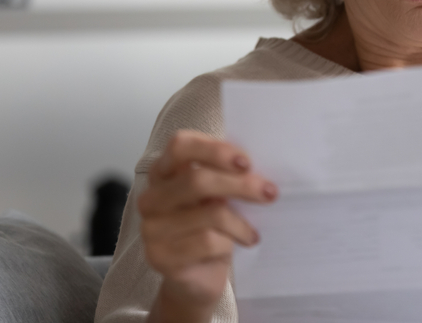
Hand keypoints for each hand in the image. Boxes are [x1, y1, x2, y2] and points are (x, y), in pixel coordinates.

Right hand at [138, 129, 276, 321]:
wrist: (197, 276)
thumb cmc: (211, 227)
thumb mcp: (217, 195)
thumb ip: (226, 175)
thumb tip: (256, 167)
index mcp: (165, 172)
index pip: (180, 145)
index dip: (214, 150)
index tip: (246, 162)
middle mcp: (152, 197)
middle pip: (197, 180)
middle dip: (240, 185)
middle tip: (269, 192)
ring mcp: (152, 228)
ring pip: (208, 213)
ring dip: (241, 222)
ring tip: (254, 231)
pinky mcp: (159, 256)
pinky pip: (207, 242)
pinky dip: (232, 241)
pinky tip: (242, 244)